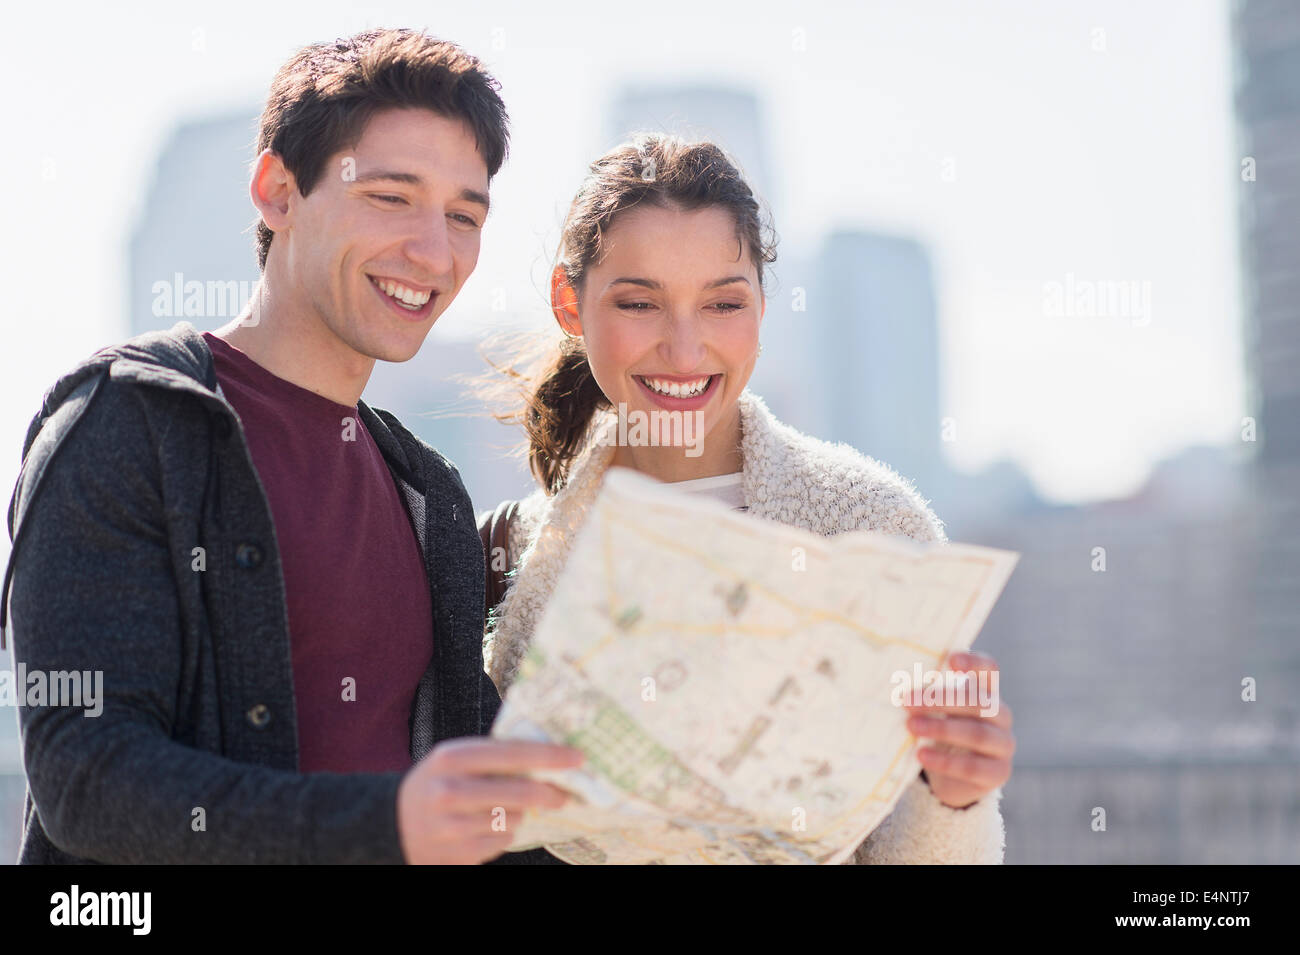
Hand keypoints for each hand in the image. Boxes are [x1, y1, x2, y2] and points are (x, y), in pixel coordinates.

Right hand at [396, 737, 584, 863]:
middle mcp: (450, 791)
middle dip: (549, 793)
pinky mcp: (459, 854)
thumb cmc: (436, 783)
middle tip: (564, 794)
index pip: (512, 754)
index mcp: (451, 758)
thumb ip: (492, 756)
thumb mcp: (453, 759)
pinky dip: (503, 834)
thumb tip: (548, 756)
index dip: (549, 756)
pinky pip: (502, 842)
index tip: (577, 758)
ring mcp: (453, 827)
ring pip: (514, 819)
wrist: (391, 826)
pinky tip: (487, 827)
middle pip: (520, 792)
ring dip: (519, 814)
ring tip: (504, 809)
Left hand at [903, 651, 1013, 809]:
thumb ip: (924, 697)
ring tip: (911, 727)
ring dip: (941, 729)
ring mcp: (1003, 744)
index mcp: (986, 692)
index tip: (951, 660)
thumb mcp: (932, 712)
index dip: (973, 663)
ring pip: (977, 734)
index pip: (989, 669)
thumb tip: (894, 685)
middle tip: (907, 701)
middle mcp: (1000, 715)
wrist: (951, 779)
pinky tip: (921, 755)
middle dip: (941, 699)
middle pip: (979, 701)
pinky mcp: (999, 773)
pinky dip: (945, 762)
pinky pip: (973, 766)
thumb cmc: (939, 734)